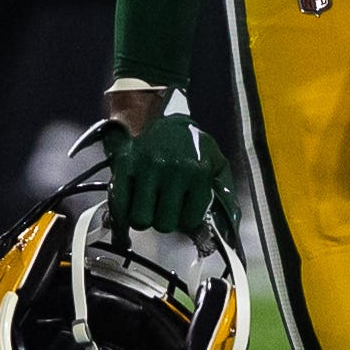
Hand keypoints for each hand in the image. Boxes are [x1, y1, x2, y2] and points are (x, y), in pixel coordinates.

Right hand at [101, 90, 237, 235]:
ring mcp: (147, 167)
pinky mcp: (124, 165)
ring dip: (143, 218)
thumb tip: (231, 227)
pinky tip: (127, 216)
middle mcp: (174, 169)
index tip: (183, 213)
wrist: (164, 122)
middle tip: (164, 209)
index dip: (185, 221)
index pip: (190, 221)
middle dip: (164, 222)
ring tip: (149, 207)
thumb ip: (225, 194)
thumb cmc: (193, 149)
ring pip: (139, 220)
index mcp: (199, 171)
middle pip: (164, 224)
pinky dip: (120, 218)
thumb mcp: (217, 165)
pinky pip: (118, 206)